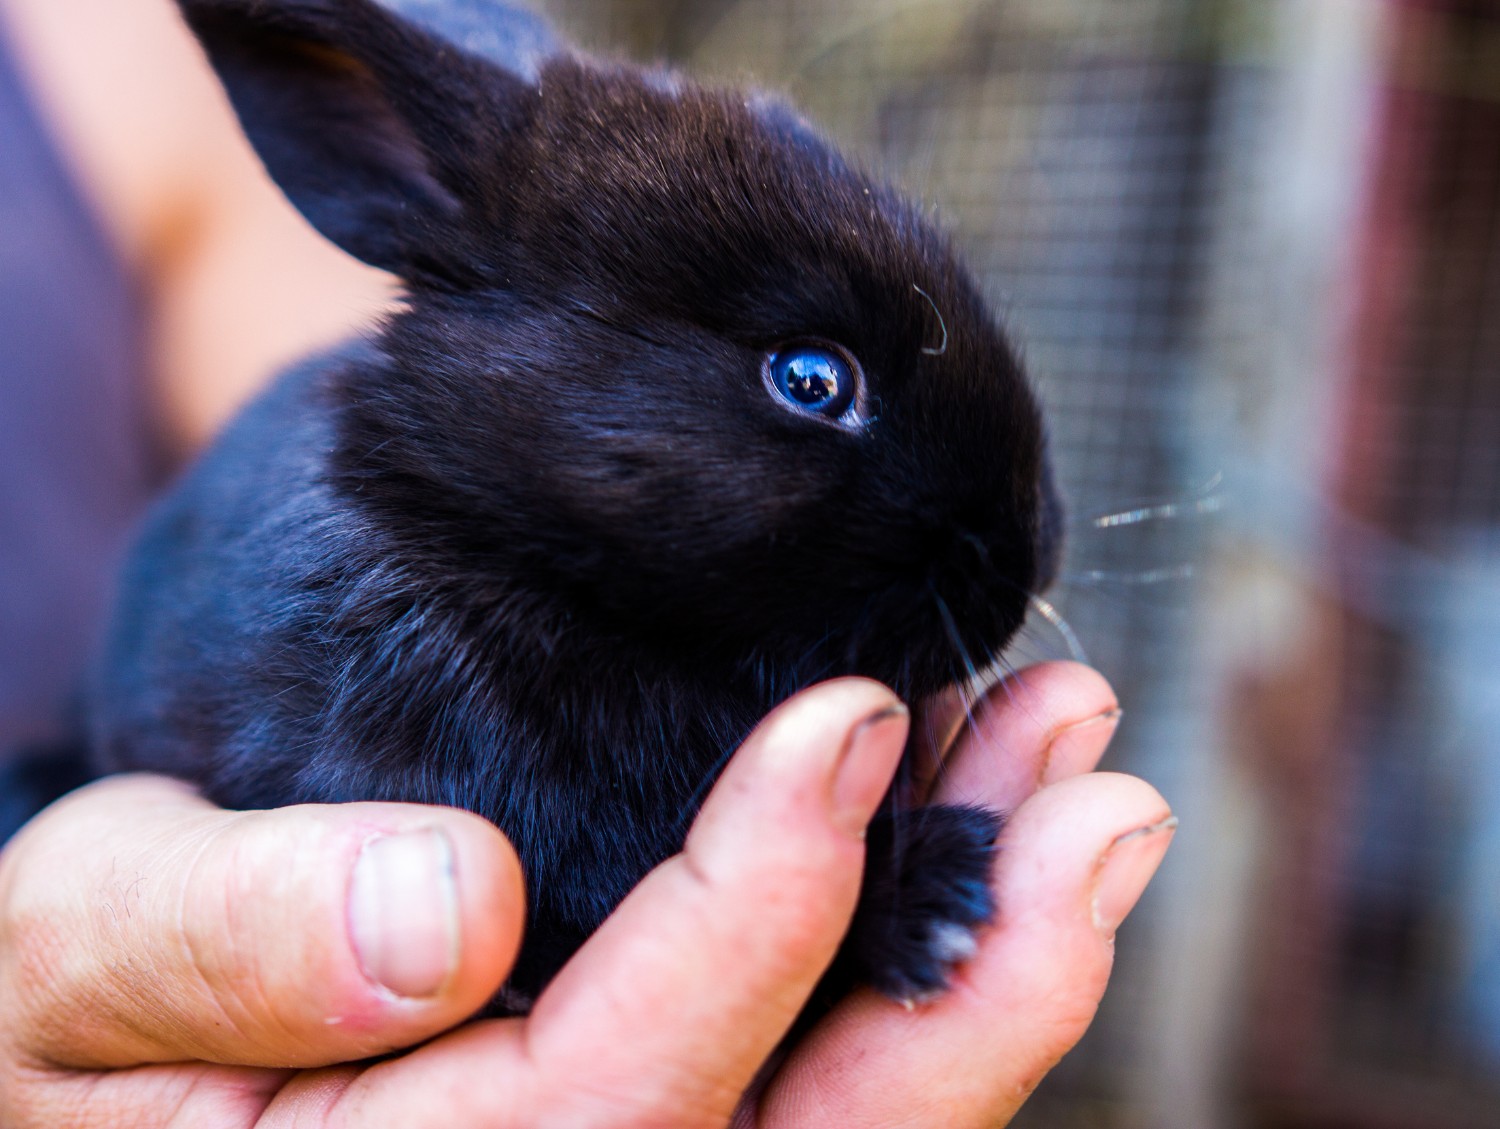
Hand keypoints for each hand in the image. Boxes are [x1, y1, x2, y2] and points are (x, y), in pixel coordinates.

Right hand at [0, 663, 1169, 1126]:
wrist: (130, 996)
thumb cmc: (94, 982)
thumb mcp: (90, 943)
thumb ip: (226, 943)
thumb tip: (439, 910)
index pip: (617, 1097)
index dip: (755, 918)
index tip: (847, 726)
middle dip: (978, 975)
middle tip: (1099, 794)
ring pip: (863, 1097)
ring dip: (995, 935)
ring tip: (1084, 775)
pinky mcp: (683, 1091)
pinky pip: (843, 1048)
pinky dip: (939, 928)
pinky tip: (998, 808)